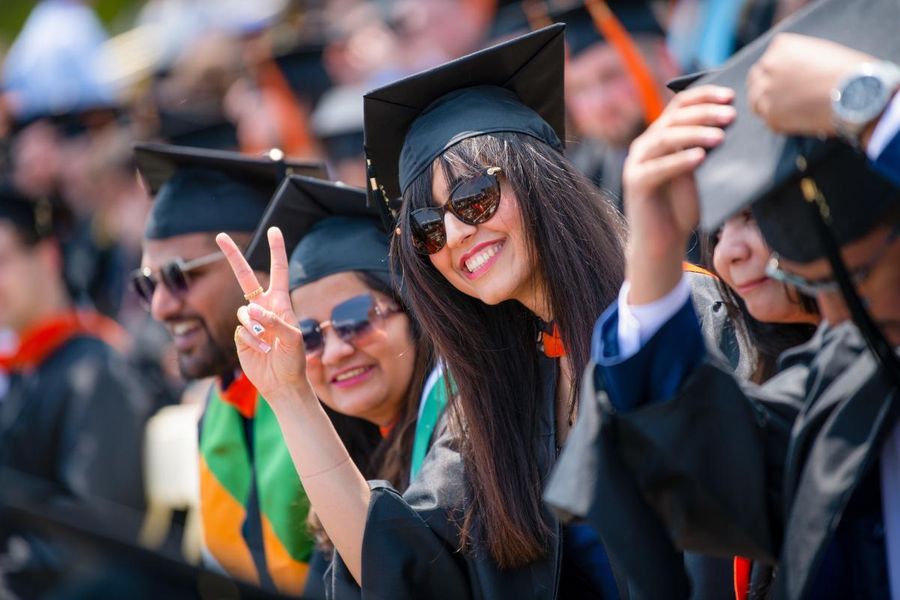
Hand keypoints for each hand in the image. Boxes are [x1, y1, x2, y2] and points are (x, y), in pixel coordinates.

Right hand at [216, 227, 312, 402]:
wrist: (282, 384)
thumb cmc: (293, 360)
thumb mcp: (292, 339)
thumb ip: (275, 322)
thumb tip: (253, 308)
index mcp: (281, 303)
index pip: (278, 271)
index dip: (276, 251)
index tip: (274, 230)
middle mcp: (265, 308)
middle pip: (245, 277)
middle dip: (233, 257)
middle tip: (220, 236)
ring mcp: (251, 322)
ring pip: (244, 314)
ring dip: (256, 330)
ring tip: (269, 345)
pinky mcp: (241, 336)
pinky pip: (241, 332)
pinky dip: (251, 342)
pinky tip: (261, 352)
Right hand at [622, 85, 735, 303]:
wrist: (663, 241)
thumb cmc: (685, 206)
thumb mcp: (703, 171)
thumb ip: (711, 149)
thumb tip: (741, 126)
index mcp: (662, 134)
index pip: (681, 104)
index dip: (705, 96)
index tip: (731, 96)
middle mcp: (646, 143)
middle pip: (675, 117)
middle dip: (705, 113)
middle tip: (731, 116)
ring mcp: (637, 162)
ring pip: (666, 138)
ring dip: (694, 134)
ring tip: (720, 137)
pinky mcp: (635, 182)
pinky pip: (657, 167)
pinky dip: (679, 161)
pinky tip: (699, 158)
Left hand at [748, 33, 874, 135]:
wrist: (856, 92)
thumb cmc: (849, 71)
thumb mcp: (821, 53)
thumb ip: (799, 61)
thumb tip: (793, 79)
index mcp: (781, 46)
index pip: (769, 61)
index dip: (777, 74)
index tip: (789, 82)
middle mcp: (768, 66)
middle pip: (756, 80)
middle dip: (766, 88)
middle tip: (782, 99)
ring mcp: (766, 91)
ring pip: (756, 102)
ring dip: (769, 107)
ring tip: (791, 112)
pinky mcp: (771, 115)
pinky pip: (770, 121)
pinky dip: (782, 123)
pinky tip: (800, 121)